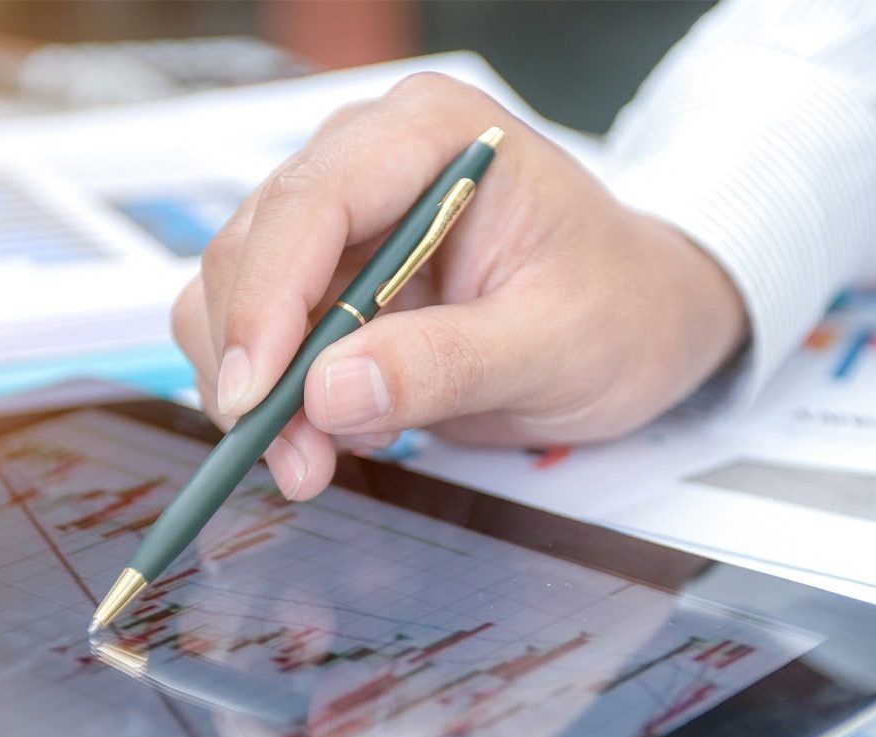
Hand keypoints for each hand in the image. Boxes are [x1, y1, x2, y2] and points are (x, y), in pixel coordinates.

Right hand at [172, 73, 748, 499]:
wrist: (640, 320)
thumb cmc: (619, 307)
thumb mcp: (553, 345)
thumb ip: (445, 365)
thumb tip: (327, 394)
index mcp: (432, 135)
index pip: (314, 200)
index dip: (267, 299)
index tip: (258, 396)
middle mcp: (369, 158)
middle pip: (254, 246)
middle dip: (257, 363)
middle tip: (294, 461)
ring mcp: (343, 218)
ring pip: (235, 293)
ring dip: (255, 389)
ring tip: (312, 462)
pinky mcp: (330, 277)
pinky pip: (261, 333)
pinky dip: (273, 396)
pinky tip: (328, 436)